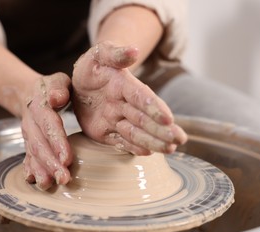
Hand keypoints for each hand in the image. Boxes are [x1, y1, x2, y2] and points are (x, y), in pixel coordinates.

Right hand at [21, 72, 72, 189]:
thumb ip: (58, 88)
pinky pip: (28, 158)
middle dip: (51, 163)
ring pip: (33, 154)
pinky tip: (36, 182)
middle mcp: (31, 123)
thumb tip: (57, 98)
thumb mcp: (58, 81)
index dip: (57, 143)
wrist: (31, 93)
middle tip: (64, 179)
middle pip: (40, 145)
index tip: (67, 159)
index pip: (49, 125)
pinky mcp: (28, 144)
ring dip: (41, 170)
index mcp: (40, 106)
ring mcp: (28, 135)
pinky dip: (31, 170)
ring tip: (49, 185)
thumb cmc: (53, 88)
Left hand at [72, 41, 186, 154]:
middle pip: (144, 118)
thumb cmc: (92, 66)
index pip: (141, 97)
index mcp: (124, 84)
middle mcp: (124, 104)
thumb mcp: (99, 54)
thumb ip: (116, 53)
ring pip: (136, 132)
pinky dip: (134, 147)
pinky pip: (121, 141)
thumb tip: (135, 50)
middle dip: (161, 129)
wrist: (80, 83)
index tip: (168, 118)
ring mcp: (116, 119)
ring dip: (153, 140)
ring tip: (170, 149)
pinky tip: (148, 153)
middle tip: (179, 139)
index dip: (154, 108)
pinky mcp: (107, 132)